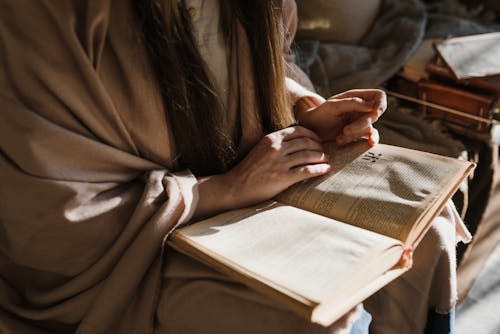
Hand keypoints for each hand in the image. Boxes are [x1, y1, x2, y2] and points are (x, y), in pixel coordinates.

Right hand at [194, 126, 330, 218]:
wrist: (234, 187)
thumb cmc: (248, 170)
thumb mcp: (260, 149)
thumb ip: (276, 144)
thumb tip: (296, 143)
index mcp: (270, 138)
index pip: (298, 130)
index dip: (312, 134)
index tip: (318, 140)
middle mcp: (275, 148)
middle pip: (306, 142)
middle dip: (319, 146)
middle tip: (325, 151)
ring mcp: (279, 163)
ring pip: (308, 155)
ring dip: (321, 157)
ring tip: (327, 160)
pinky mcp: (282, 178)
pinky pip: (306, 171)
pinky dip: (319, 169)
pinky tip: (325, 170)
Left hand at [295, 89, 386, 145]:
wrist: (311, 130)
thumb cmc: (320, 114)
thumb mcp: (333, 106)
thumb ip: (352, 103)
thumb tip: (371, 106)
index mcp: (357, 97)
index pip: (379, 96)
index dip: (380, 104)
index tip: (373, 113)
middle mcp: (361, 109)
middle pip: (375, 115)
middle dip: (361, 124)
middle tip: (345, 130)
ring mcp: (360, 122)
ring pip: (370, 129)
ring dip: (355, 135)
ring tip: (340, 138)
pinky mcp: (358, 134)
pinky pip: (368, 138)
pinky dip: (366, 141)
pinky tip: (369, 143)